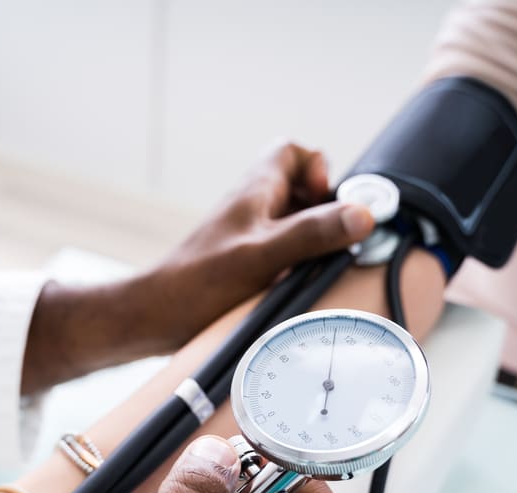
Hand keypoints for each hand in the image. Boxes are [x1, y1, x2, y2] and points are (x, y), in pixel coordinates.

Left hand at [150, 141, 373, 347]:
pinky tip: (295, 286)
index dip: (318, 169)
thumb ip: (312, 233)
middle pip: (302, 189)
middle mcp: (252, 208)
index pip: (293, 152)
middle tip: (329, 240)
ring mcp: (248, 235)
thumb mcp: (263, 255)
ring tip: (314, 265)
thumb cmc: (197, 284)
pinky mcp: (244, 263)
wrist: (155, 317)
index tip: (327, 201)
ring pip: (294, 222)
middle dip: (324, 210)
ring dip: (312, 240)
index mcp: (255, 191)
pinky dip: (296, 263)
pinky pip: (282, 251)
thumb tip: (362, 215)